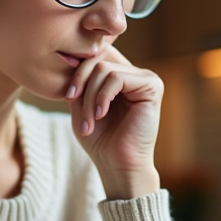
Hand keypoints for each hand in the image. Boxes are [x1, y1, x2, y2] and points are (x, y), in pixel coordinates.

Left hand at [64, 44, 162, 199]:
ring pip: (104, 69)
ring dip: (90, 97)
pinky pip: (117, 77)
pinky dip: (102, 96)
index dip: (77, 72)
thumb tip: (72, 57)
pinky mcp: (152, 86)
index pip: (96, 55)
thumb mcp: (81, 105)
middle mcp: (135, 73)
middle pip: (98, 59)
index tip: (68, 97)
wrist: (118, 165)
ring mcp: (146, 78)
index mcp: (120, 76)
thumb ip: (79, 81)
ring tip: (89, 121)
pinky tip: (101, 114)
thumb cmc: (100, 140)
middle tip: (75, 109)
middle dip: (82, 86)